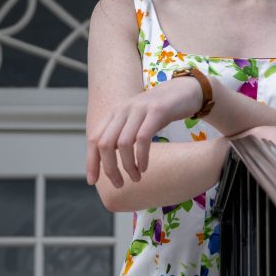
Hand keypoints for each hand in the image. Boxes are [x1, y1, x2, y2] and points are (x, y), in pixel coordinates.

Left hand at [86, 75, 203, 186]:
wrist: (184, 91)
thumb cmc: (159, 112)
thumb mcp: (135, 121)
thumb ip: (121, 135)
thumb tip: (107, 162)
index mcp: (114, 113)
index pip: (94, 138)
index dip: (91, 162)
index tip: (93, 181)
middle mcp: (123, 109)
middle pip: (105, 143)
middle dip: (109, 168)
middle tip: (119, 184)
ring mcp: (139, 109)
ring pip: (123, 144)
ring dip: (127, 166)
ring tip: (135, 178)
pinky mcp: (157, 111)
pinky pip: (142, 139)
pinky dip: (141, 157)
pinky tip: (144, 167)